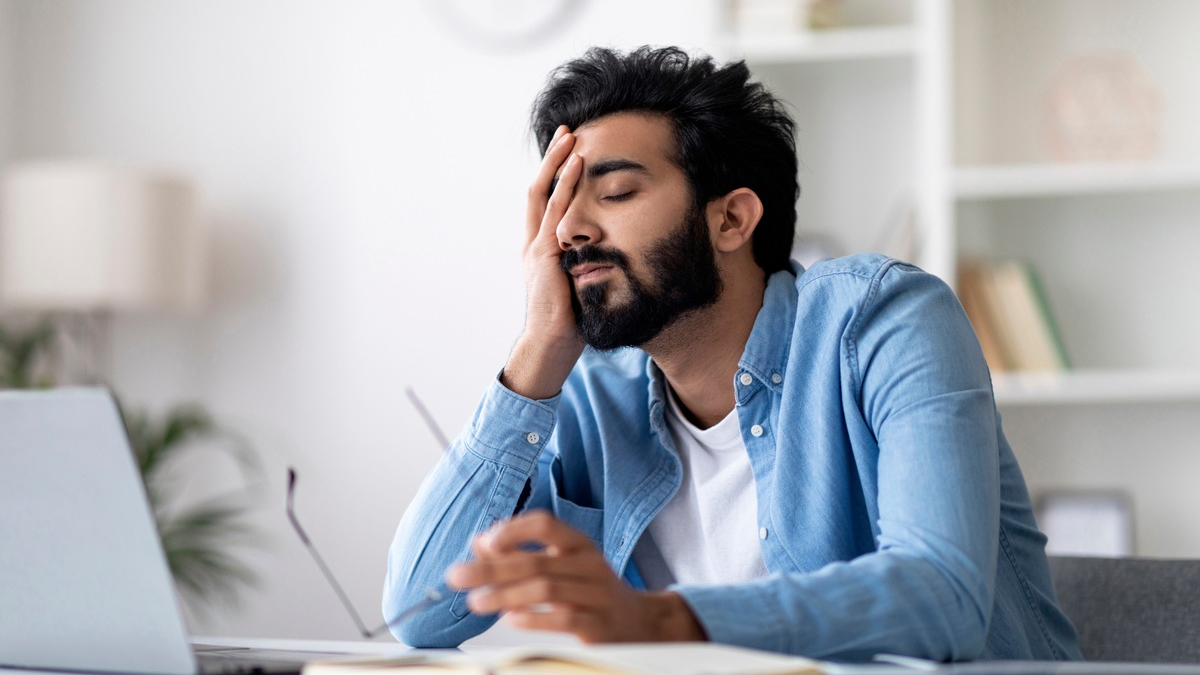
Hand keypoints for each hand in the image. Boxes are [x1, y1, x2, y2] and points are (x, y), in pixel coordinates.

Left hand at [445, 511, 705, 643]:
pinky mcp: (599, 625)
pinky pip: (565, 618)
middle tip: (458, 576)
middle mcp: (590, 564)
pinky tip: (511, 619)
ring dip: (505, 595)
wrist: (640, 623)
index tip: (482, 544)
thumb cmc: (590, 590)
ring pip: (546, 589)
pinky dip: (535, 618)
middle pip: (535, 561)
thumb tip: (479, 543)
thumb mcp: (562, 564)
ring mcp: (597, 594)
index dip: (512, 531)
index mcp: (578, 544)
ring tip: (476, 602)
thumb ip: (522, 553)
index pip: (544, 524)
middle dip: (491, 569)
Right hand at [501, 126, 586, 399]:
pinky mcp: (544, 254)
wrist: (551, 346)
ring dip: (557, 163)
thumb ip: (587, 263)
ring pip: (543, 193)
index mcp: (540, 250)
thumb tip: (613, 253)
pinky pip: (555, 211)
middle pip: (538, 190)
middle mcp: (533, 243)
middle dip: (551, 159)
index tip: (569, 153)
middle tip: (566, 131)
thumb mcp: (580, 284)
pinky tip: (577, 166)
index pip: (545, 203)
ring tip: (571, 137)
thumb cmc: (570, 322)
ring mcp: (536, 247)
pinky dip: (566, 185)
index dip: (555, 177)